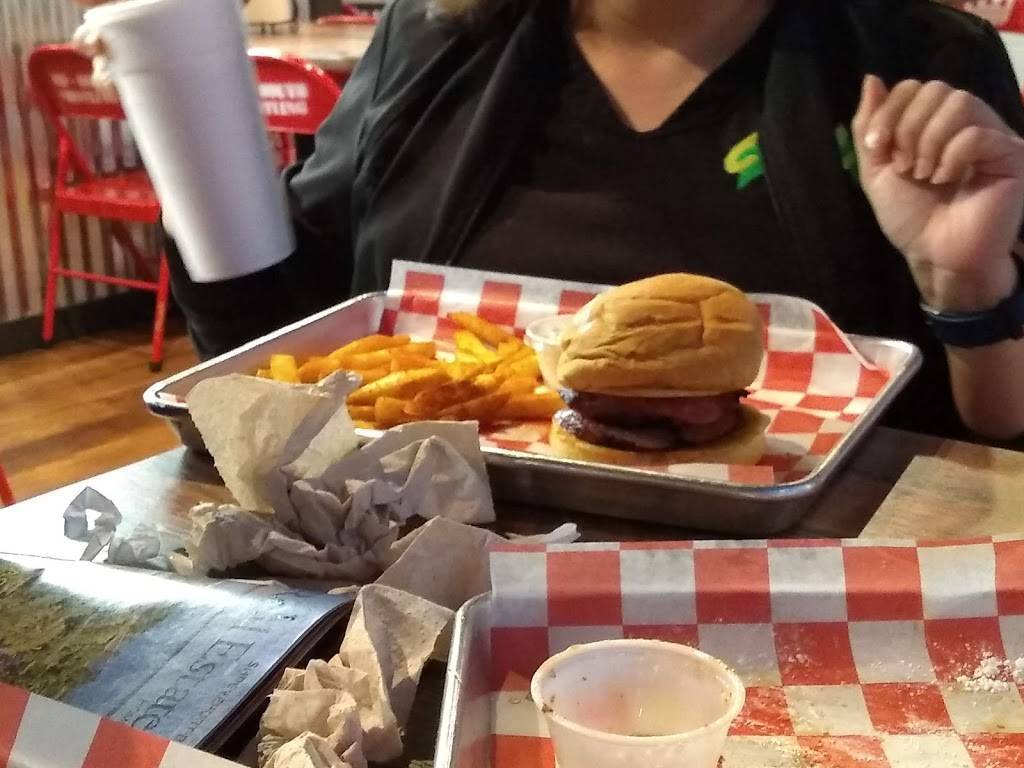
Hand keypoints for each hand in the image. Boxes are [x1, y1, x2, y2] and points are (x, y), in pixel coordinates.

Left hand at [853, 75, 1023, 310]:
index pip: (912, 87)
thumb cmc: (911, 217)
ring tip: (925, 175)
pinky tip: (948, 180)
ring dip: (929, 141)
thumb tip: (871, 79)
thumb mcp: (876, 171)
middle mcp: (965, 121)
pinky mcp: (1011, 153)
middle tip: (905, 167)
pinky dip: (953, 156)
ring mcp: (992, 134)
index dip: (889, 112)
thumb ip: (870, 127)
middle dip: (907, 127)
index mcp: (933, 122)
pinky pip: (977, 133)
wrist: (936, 254)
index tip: (877, 149)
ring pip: (959, 102)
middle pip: (935, 89)